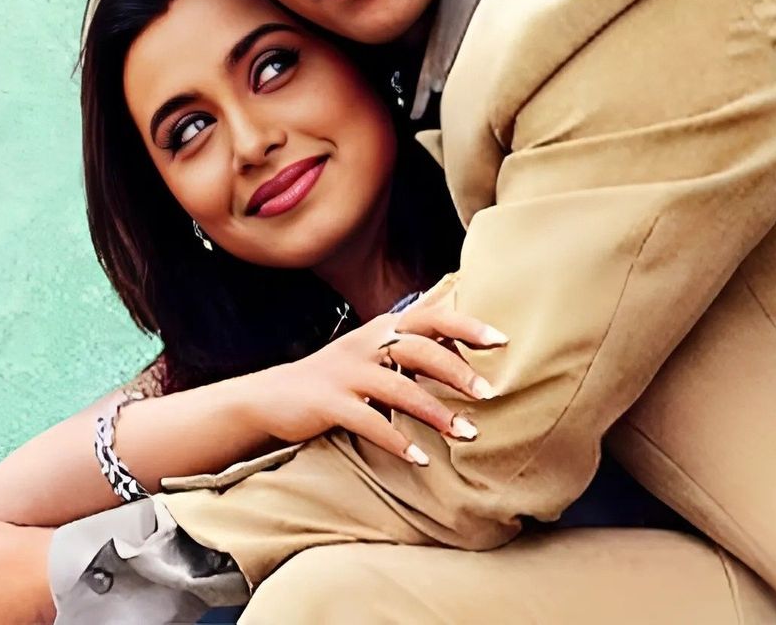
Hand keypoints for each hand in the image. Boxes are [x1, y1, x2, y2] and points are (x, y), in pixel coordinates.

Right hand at [244, 296, 504, 463]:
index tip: (501, 340)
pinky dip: (397, 441)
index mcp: (381, 330)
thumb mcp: (372, 350)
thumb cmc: (337, 377)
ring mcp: (346, 374)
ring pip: (398, 389)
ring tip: (468, 434)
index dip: (466, 324)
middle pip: (419, 349)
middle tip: (490, 394)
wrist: (274, 397)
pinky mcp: (329, 403)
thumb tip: (460, 327)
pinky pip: (369, 422)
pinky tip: (421, 459)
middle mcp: (365, 346)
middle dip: (457, 371)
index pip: (430, 317)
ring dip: (436, 413)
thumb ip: (412, 341)